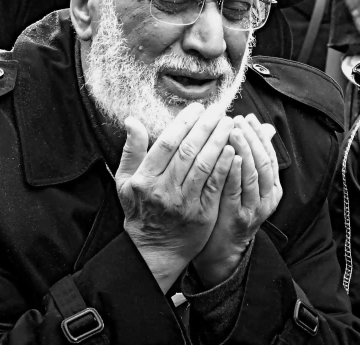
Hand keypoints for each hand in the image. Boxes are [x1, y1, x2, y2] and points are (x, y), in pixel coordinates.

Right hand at [115, 103, 235, 292]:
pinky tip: (233, 150)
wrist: (154, 251)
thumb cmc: (140, 211)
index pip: (166, 143)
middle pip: (188, 151)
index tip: (197, 108)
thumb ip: (131, 150)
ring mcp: (184, 203)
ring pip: (204, 165)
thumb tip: (131, 120)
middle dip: (205, 127)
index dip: (183, 123)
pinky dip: (224, 166)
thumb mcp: (125, 182)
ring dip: (218, 142)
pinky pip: (215, 185)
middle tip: (219, 110)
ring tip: (229, 124)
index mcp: (144, 179)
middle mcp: (163, 190)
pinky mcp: (202, 214)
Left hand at [192, 114, 282, 286]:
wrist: (222, 248)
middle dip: (252, 138)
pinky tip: (229, 156)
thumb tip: (265, 127)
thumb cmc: (232, 209)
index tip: (248, 118)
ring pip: (253, 174)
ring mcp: (254, 209)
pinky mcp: (238, 218)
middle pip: (264, 162)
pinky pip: (237, 191)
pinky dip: (234, 172)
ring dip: (244, 150)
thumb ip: (255, 158)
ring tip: (234, 131)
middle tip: (239, 120)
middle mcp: (268, 198)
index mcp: (273, 188)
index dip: (260, 135)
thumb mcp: (248, 184)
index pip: (270, 155)